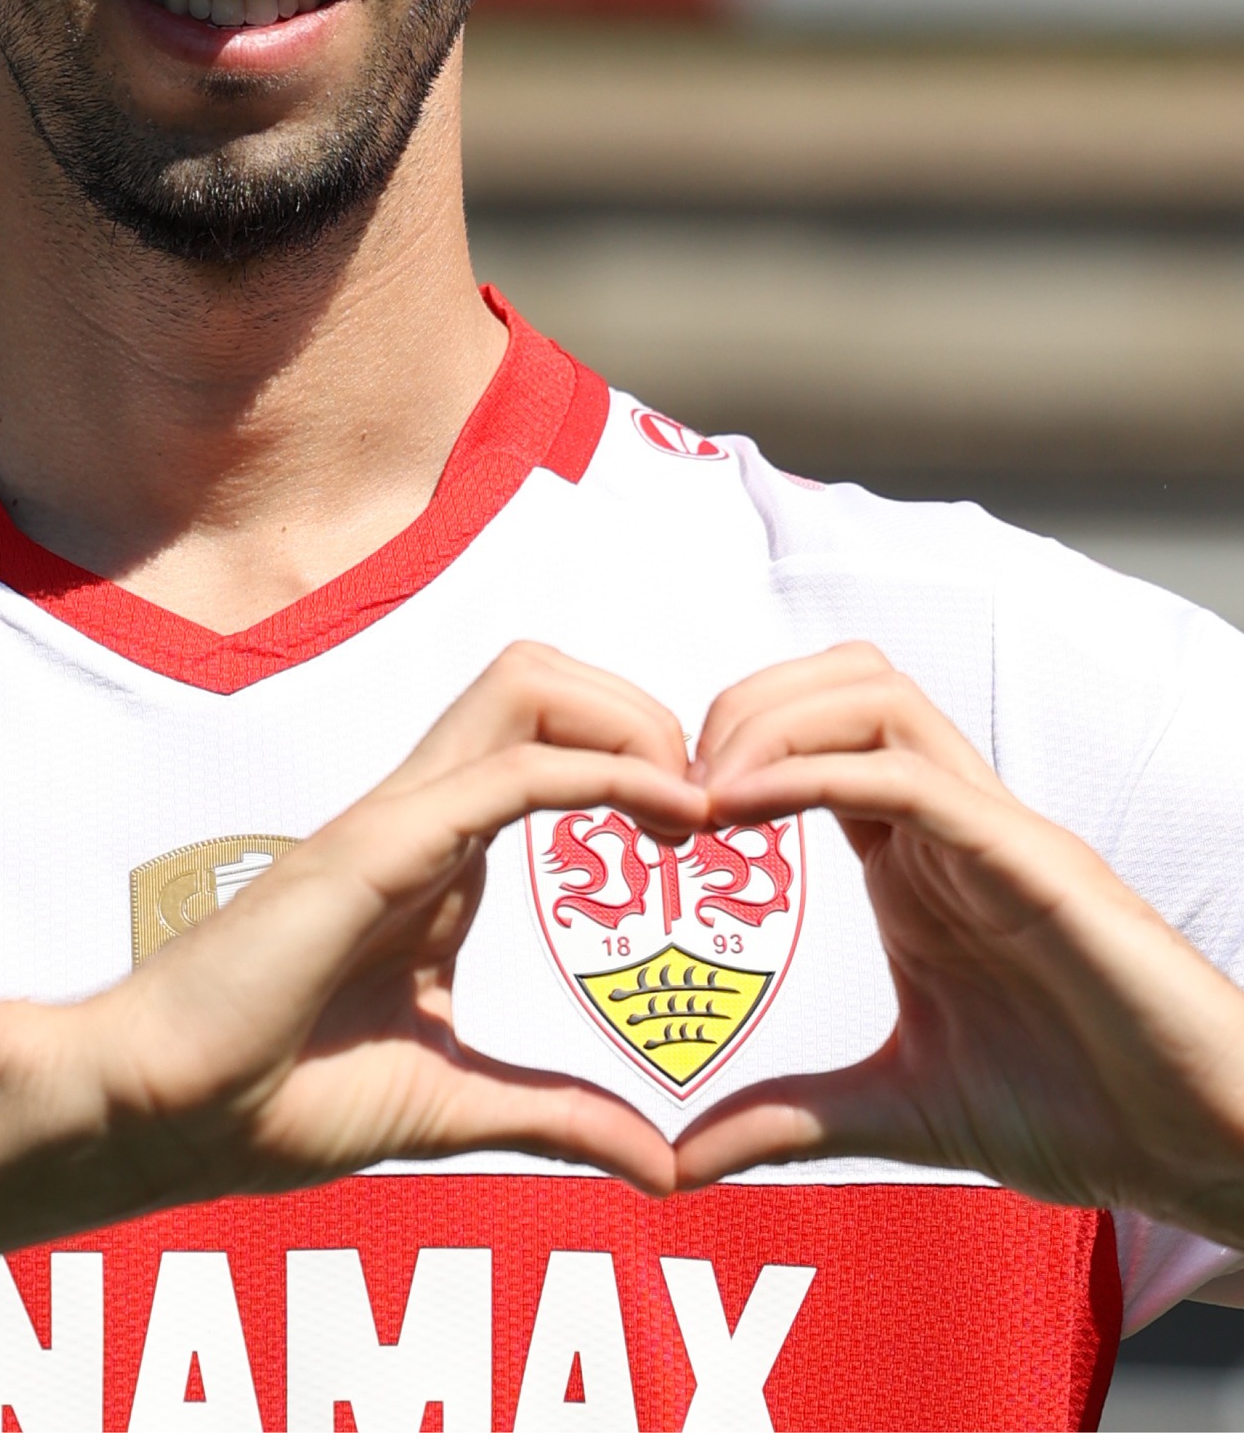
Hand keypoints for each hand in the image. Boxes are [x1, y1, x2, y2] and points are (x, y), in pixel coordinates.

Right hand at [66, 643, 700, 1211]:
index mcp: (440, 854)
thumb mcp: (455, 1103)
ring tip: (688, 804)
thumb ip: (557, 1116)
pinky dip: (603, 772)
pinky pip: (507, 771)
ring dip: (627, 719)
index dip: (636, 755)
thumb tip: (659, 1164)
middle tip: (702, 805)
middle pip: (544, 675)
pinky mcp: (376, 844)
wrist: (164, 1112)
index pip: (547, 735)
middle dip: (642, 708)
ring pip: (525, 683)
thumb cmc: (278, 1096)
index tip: (703, 835)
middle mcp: (424, 812)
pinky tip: (671, 817)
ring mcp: (398, 818)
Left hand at [673, 645, 1243, 1246]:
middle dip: (739, 708)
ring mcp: (994, 830)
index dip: (727, 748)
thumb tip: (681, 1163)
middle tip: (670, 791)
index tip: (656, 814)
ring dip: (772, 722)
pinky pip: (912, 777)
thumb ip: (791, 1118)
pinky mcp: (1033, 861)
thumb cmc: (1078, 1108)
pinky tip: (744, 810)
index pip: (814, 733)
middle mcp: (951, 819)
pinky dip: (817, 772)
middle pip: (839, 682)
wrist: (1200, 1147)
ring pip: (875, 697)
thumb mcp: (898, 1112)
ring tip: (703, 795)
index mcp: (916, 855)